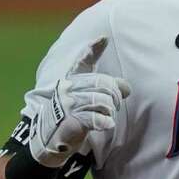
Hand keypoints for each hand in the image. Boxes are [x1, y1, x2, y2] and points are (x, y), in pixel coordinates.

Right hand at [28, 37, 131, 166]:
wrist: (50, 140)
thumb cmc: (72, 116)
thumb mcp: (85, 98)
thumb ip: (106, 88)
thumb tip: (127, 88)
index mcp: (71, 80)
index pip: (83, 62)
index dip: (92, 50)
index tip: (103, 38)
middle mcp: (68, 89)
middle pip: (104, 84)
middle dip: (115, 96)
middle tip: (113, 106)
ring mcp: (68, 105)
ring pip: (103, 100)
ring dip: (110, 111)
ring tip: (106, 117)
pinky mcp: (71, 122)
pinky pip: (96, 117)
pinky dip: (105, 121)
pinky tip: (107, 124)